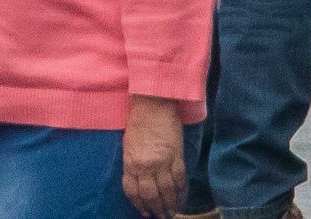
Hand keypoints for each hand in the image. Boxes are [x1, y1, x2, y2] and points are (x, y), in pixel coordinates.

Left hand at [121, 97, 186, 218]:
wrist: (153, 103)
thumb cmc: (138, 122)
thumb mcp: (128, 145)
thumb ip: (132, 165)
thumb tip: (137, 183)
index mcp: (131, 163)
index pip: (134, 191)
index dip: (139, 204)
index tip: (144, 212)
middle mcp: (146, 166)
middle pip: (151, 195)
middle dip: (156, 209)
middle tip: (160, 216)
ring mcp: (162, 162)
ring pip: (167, 192)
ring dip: (170, 205)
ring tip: (171, 213)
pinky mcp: (176, 156)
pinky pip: (180, 180)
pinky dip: (181, 192)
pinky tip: (181, 199)